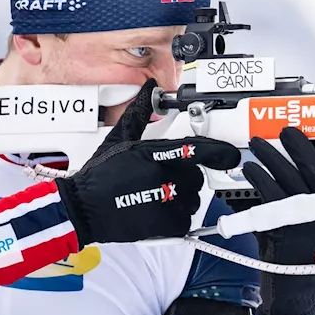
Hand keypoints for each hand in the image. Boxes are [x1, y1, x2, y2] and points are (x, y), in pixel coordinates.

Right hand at [56, 79, 240, 246]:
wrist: (83, 207)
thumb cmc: (99, 176)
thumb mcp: (119, 139)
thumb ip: (139, 114)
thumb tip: (148, 90)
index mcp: (155, 152)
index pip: (196, 149)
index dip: (219, 152)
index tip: (231, 156)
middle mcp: (162, 175)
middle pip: (196, 177)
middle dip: (185, 180)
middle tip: (165, 183)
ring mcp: (164, 200)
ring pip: (192, 200)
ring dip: (182, 201)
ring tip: (158, 199)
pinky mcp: (162, 224)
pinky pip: (185, 221)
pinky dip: (176, 221)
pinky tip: (158, 215)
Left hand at [228, 127, 314, 314]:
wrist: (293, 286)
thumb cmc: (298, 248)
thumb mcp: (311, 218)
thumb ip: (308, 192)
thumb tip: (296, 160)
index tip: (305, 133)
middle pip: (313, 171)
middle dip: (298, 147)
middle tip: (280, 130)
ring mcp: (305, 220)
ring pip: (289, 181)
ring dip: (272, 158)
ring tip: (257, 144)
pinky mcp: (285, 229)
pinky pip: (270, 198)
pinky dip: (259, 180)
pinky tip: (250, 170)